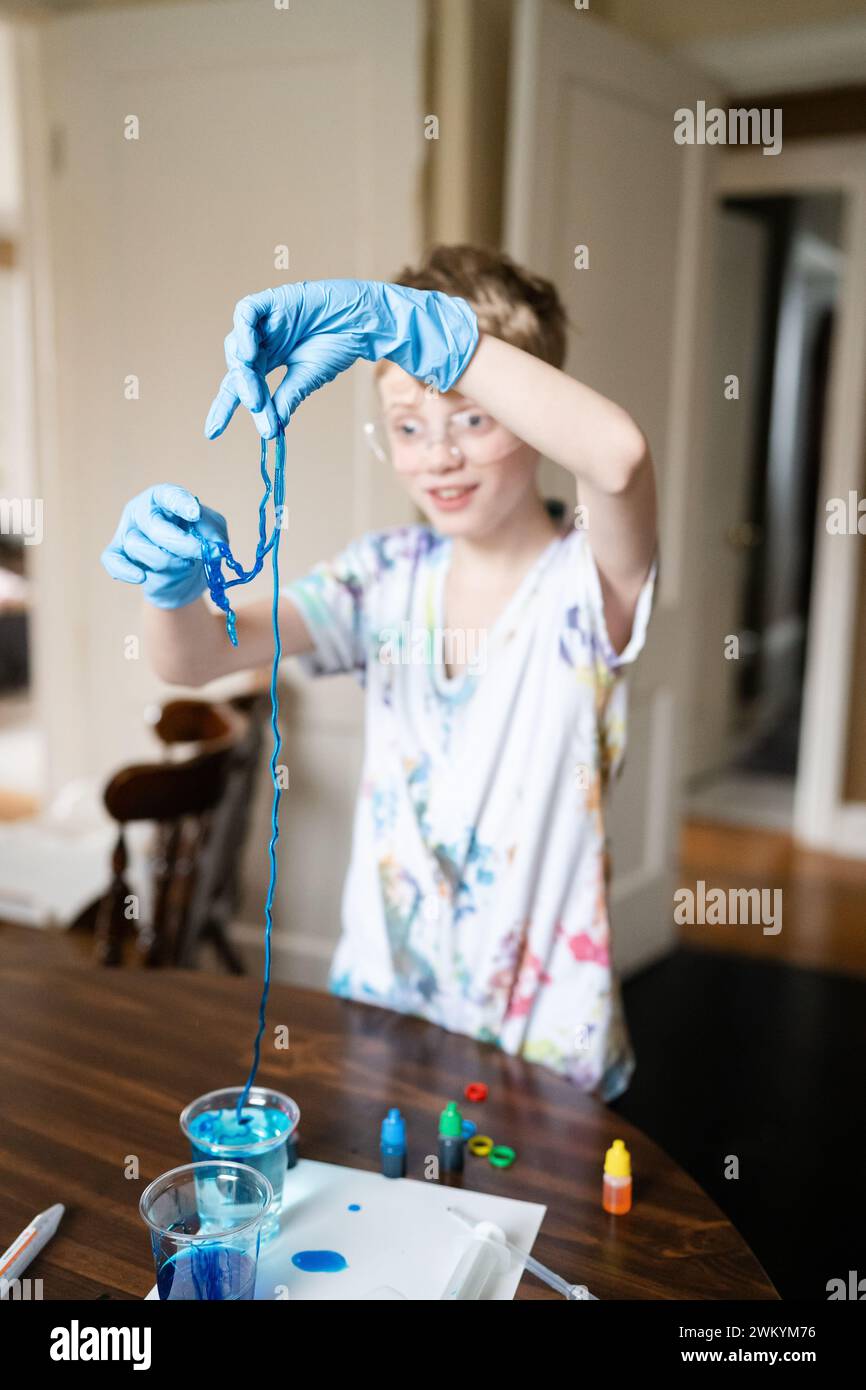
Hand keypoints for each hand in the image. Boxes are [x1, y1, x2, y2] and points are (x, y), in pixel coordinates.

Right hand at [101, 484, 227, 608]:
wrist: (186, 576)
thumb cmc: (197, 545)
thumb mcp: (213, 533)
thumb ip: (213, 533)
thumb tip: (213, 546)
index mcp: (165, 499)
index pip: (168, 495)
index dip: (180, 503)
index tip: (195, 514)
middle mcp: (142, 511)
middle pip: (154, 525)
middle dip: (181, 543)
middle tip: (201, 554)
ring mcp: (128, 532)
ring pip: (138, 546)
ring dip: (166, 561)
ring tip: (185, 565)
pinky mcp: (119, 555)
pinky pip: (113, 562)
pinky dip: (126, 570)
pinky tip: (141, 576)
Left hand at [205, 279, 478, 439]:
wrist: (362, 321)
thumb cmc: (338, 345)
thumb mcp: (308, 379)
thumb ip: (286, 398)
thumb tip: (270, 430)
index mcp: (269, 360)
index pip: (240, 386)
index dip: (225, 407)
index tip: (212, 433)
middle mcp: (262, 341)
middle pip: (238, 368)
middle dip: (242, 392)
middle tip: (257, 408)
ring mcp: (265, 321)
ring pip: (238, 343)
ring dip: (243, 370)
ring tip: (254, 392)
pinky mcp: (271, 301)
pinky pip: (246, 313)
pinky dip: (244, 332)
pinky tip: (250, 352)